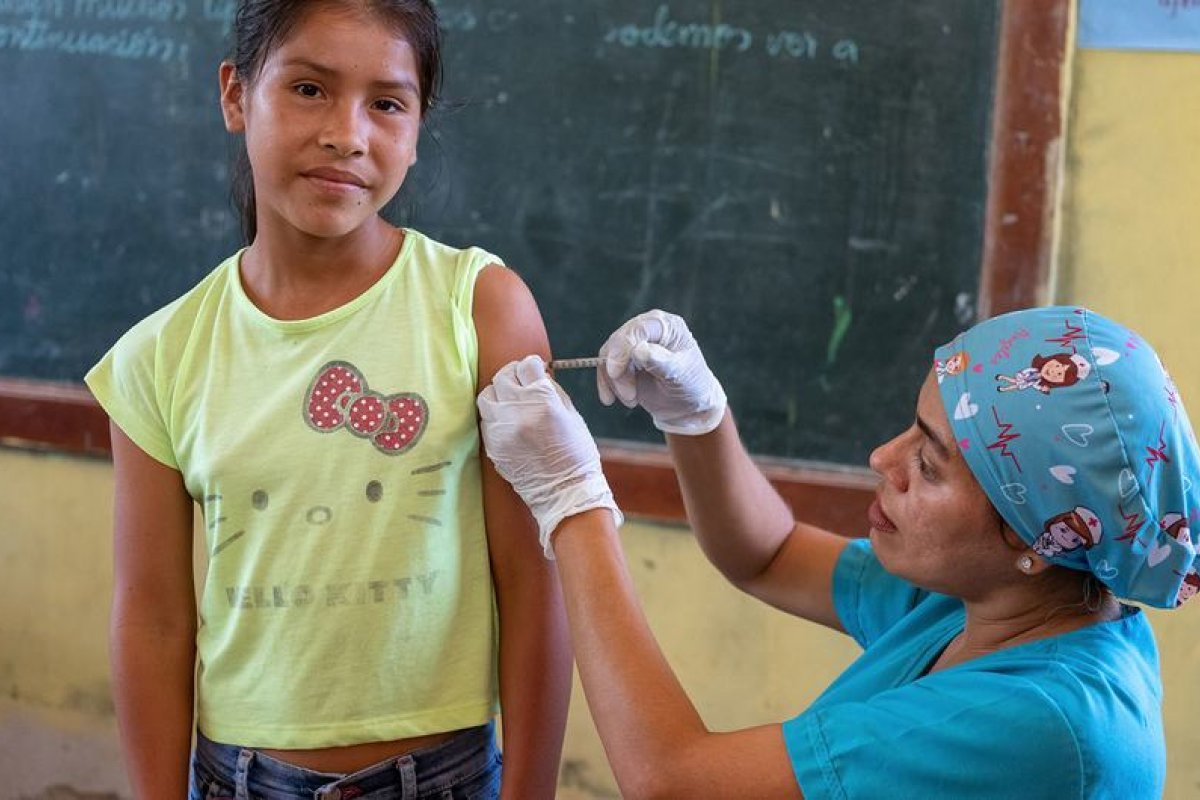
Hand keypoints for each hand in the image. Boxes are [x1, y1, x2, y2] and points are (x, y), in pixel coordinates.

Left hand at [478, 355, 622, 557]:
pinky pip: (485, 420)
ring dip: (498, 394)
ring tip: (510, 402)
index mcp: (542, 401)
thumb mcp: (572, 415)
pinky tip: (507, 421)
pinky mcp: (493, 446)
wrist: (565, 492)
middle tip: (522, 382)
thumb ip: (553, 391)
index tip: (535, 370)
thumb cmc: (576, 454)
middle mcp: (517, 412)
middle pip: (503, 377)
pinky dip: (495, 416)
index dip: (532, 366)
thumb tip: (539, 375)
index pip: (526, 366)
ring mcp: (501, 430)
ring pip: (486, 396)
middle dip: (514, 376)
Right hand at [597, 309, 726, 434]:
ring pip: (608, 357)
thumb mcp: (681, 374)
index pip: (638, 329)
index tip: (615, 372)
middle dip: (618, 372)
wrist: (687, 406)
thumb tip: (638, 349)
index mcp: (666, 326)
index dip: (622, 348)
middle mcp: (647, 330)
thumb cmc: (691, 384)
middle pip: (618, 342)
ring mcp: (632, 345)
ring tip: (631, 401)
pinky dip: (606, 385)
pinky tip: (611, 399)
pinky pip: (605, 369)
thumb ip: (661, 361)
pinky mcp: (622, 361)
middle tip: (629, 396)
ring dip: (614, 382)